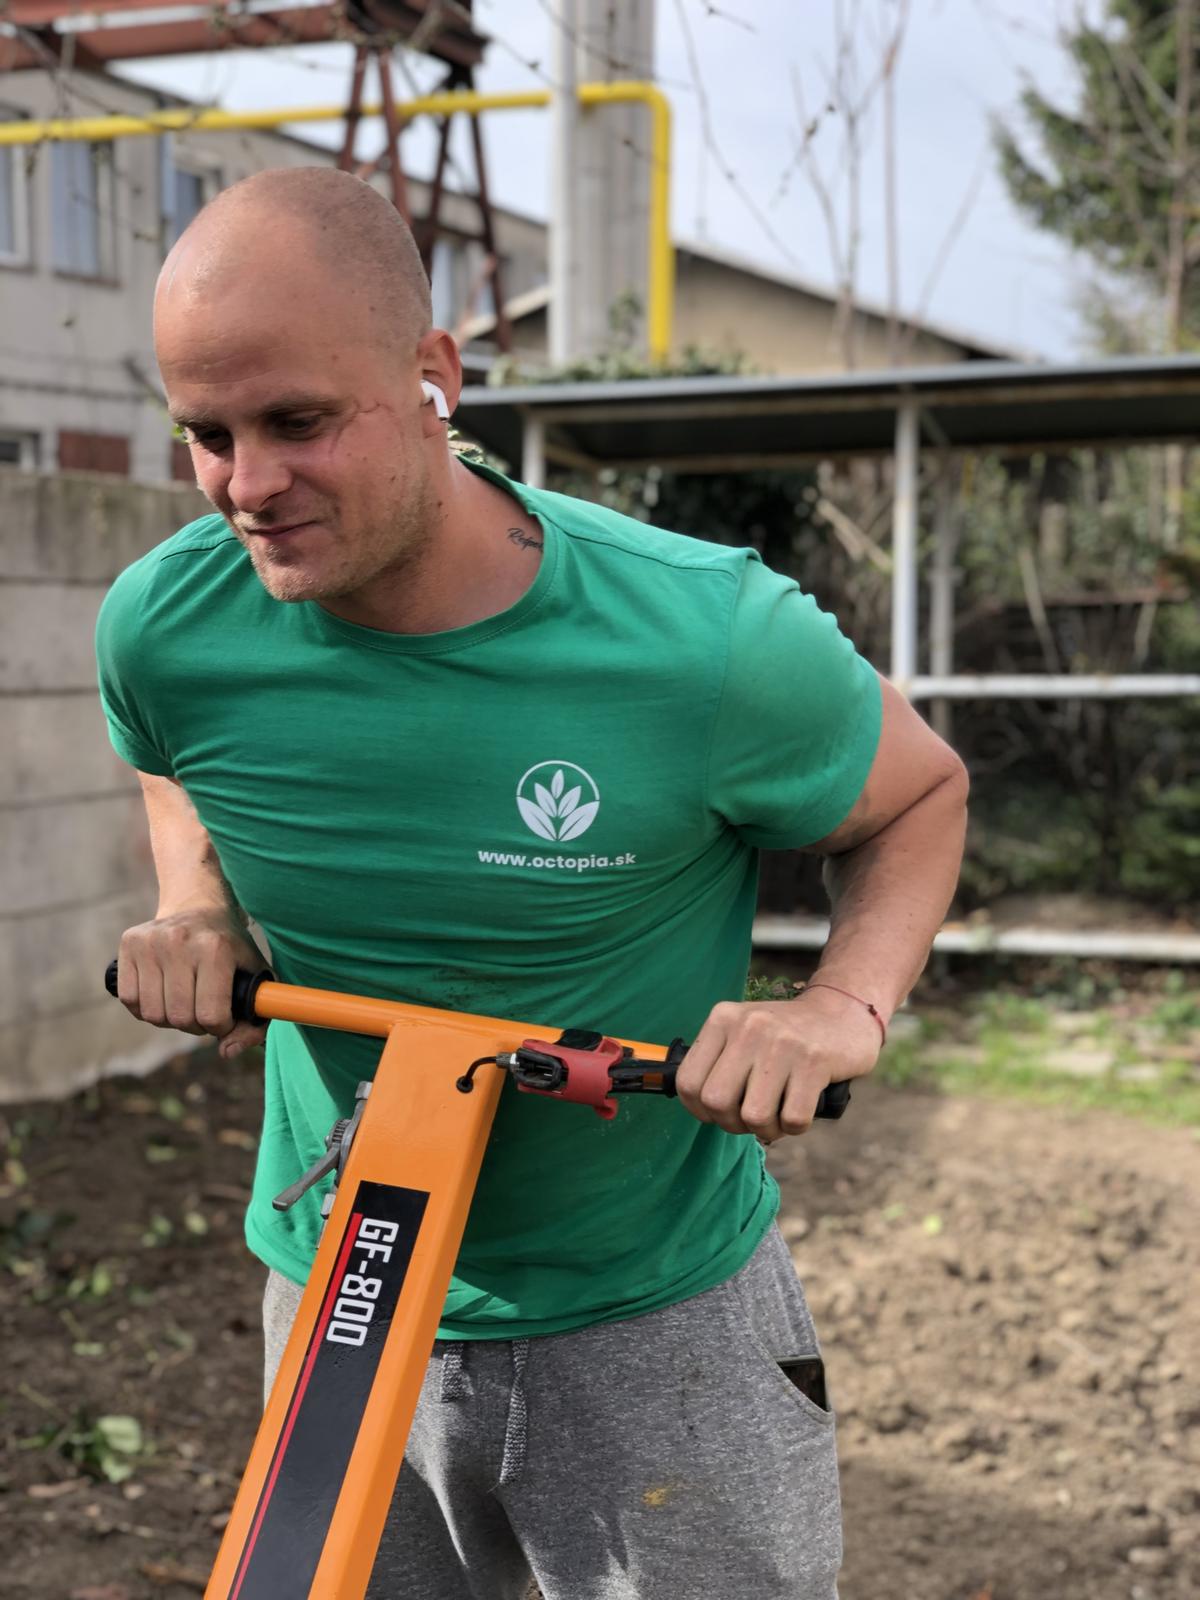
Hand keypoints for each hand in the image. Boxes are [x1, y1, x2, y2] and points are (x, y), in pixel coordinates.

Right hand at [116, 907, 268, 1059]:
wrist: (199, 906)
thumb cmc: (231, 950)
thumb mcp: (255, 978)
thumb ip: (254, 1022)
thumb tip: (227, 1052)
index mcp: (216, 948)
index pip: (211, 1015)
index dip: (220, 1027)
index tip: (224, 1017)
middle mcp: (180, 941)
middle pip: (180, 1017)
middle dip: (195, 1025)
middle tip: (203, 1010)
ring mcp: (152, 941)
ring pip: (153, 1014)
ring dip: (170, 1019)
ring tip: (184, 1002)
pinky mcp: (130, 943)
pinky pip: (130, 1000)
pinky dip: (146, 1009)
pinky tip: (162, 995)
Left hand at [674, 990, 883, 1142]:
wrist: (843, 1012)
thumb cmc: (787, 1036)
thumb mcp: (744, 1031)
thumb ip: (719, 1062)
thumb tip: (701, 1108)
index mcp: (724, 1019)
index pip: (687, 1082)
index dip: (700, 1110)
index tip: (720, 1112)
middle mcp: (748, 1027)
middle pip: (716, 1102)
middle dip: (732, 1123)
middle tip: (752, 1117)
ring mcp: (781, 1043)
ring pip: (753, 1116)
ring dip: (766, 1129)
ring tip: (777, 1116)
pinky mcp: (814, 1061)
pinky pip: (792, 1119)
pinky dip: (795, 1127)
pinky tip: (800, 1110)